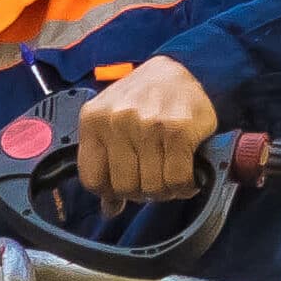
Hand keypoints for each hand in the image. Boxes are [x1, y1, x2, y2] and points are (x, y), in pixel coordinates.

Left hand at [71, 59, 218, 202]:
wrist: (181, 70)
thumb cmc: (144, 100)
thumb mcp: (112, 123)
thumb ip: (104, 163)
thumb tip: (109, 210)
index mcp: (93, 120)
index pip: (93, 181)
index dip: (111, 192)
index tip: (124, 188)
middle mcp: (118, 121)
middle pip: (124, 187)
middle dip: (141, 192)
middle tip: (153, 180)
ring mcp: (148, 125)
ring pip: (152, 187)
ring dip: (165, 191)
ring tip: (170, 176)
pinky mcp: (178, 130)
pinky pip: (177, 179)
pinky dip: (185, 186)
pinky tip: (187, 176)